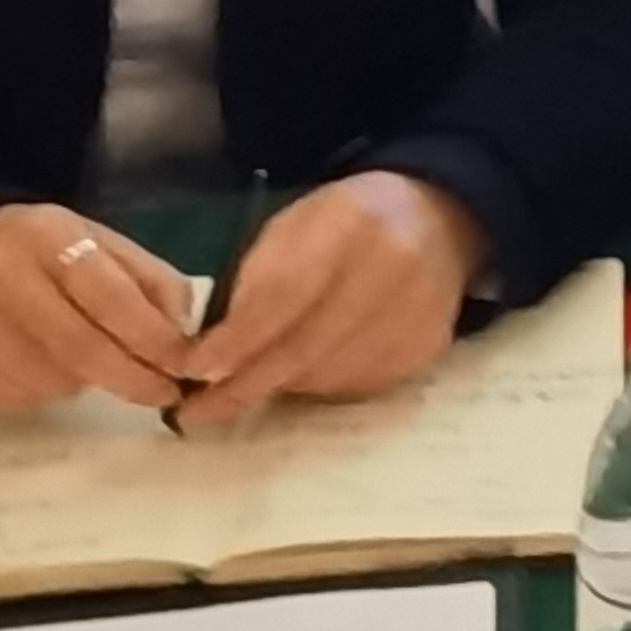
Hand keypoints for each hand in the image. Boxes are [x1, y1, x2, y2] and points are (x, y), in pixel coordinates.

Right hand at [0, 202, 200, 416]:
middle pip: (78, 348)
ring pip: (50, 381)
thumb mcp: (97, 242)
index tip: (184, 364)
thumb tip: (183, 333)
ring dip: (86, 382)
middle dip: (131, 377)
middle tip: (163, 393)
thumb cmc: (41, 250)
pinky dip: (46, 391)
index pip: (107, 295)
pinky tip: (44, 365)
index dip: (151, 336)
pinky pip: (17, 399)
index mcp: (44, 237)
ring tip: (87, 359)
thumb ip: (147, 280)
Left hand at [177, 170, 478, 426]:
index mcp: (351, 220)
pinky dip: (320, 386)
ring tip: (256, 377)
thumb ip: (255, 281)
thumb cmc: (345, 222)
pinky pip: (356, 386)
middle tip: (197, 411)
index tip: (193, 372)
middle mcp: (392, 266)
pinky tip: (309, 367)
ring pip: (326, 375)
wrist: (437, 219)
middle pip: (304, 346)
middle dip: (243, 384)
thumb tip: (212, 358)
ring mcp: (417, 311)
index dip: (236, 340)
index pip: (283, 293)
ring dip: (280, 385)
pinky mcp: (427, 347)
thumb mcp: (293, 225)